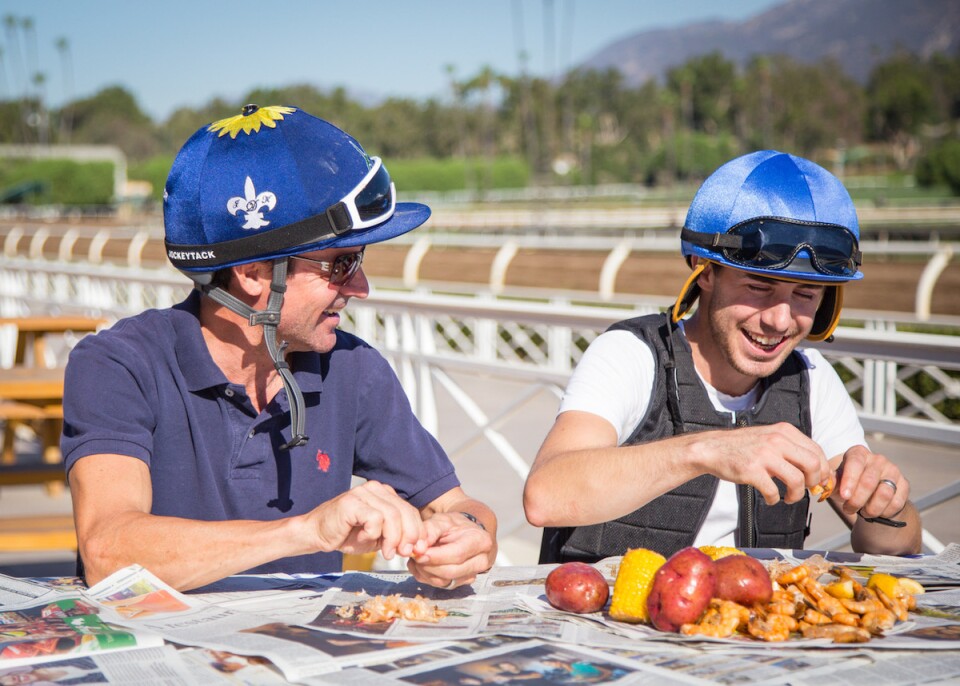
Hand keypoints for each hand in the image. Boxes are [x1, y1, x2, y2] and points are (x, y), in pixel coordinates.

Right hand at [307, 480, 427, 559]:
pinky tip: (364, 538)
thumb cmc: (347, 535)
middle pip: (404, 512)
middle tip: (404, 553)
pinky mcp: (352, 501)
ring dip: (393, 538)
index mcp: (385, 494)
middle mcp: (376, 489)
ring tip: (386, 553)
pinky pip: (375, 519)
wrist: (317, 534)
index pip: (410, 511)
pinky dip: (373, 534)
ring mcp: (364, 493)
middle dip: (409, 537)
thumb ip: (397, 537)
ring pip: (392, 516)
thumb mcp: (379, 537)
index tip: (418, 550)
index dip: (418, 532)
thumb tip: (418, 547)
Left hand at [406, 512, 495, 588]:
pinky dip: (426, 577)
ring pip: (444, 581)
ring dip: (425, 572)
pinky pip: (440, 585)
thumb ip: (430, 530)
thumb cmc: (455, 525)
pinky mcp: (461, 583)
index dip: (436, 557)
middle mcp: (480, 561)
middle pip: (450, 571)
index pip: (457, 554)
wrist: (465, 533)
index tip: (419, 553)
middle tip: (415, 556)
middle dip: (428, 566)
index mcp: (480, 541)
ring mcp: (471, 574)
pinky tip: (421, 565)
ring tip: (417, 558)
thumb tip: (418, 548)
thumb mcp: (443, 520)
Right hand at [701, 422, 832, 505]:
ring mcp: (764, 455)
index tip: (820, 482)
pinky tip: (770, 498)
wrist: (712, 448)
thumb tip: (818, 471)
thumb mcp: (770, 437)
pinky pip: (774, 491)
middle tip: (807, 490)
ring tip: (789, 498)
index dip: (824, 470)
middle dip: (815, 482)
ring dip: (797, 495)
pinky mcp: (752, 470)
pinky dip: (775, 499)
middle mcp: (777, 440)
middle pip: (813, 465)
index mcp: (784, 431)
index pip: (817, 451)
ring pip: (797, 480)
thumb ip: (792, 448)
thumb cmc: (743, 446)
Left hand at [831, 445, 908, 519]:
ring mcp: (893, 470)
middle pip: (869, 482)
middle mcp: (878, 459)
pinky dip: (885, 512)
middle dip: (857, 500)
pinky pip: (896, 502)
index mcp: (858, 453)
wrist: (870, 492)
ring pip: (884, 493)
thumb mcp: (837, 481)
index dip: (849, 481)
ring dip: (871, 508)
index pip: (855, 464)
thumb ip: (831, 482)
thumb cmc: (849, 484)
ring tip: (863, 512)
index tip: (844, 496)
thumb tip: (824, 484)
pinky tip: (876, 512)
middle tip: (848, 509)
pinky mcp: (904, 484)